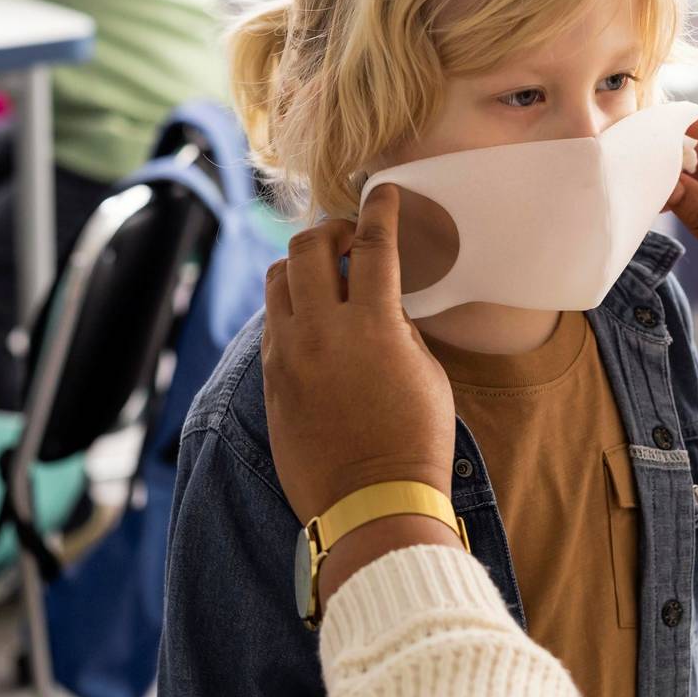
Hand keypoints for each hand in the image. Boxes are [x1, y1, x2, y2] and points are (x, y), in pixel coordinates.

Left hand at [262, 186, 460, 596]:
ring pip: (277, 278)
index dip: (379, 209)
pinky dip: (289, 305)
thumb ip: (400, 327)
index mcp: (372, 325)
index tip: (383, 191)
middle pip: (307, 247)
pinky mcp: (270, 380)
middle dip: (329, 229)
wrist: (371, 505)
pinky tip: (311, 318)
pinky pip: (271, 321)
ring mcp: (288, 355)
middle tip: (349, 237)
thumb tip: (381, 303)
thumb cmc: (416, 440)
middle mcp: (321, 331)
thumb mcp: (427, 373)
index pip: (372, 244)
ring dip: (301, 265)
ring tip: (324, 276)